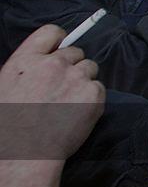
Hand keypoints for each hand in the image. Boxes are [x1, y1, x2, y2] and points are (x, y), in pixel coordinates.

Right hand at [0, 25, 104, 159]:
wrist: (25, 153)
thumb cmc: (10, 127)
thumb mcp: (6, 87)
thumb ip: (28, 69)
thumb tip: (44, 61)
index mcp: (27, 60)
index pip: (51, 32)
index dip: (58, 40)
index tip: (60, 49)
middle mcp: (54, 63)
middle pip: (75, 52)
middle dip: (71, 66)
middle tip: (63, 87)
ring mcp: (76, 77)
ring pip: (89, 68)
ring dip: (83, 80)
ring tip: (69, 102)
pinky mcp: (94, 93)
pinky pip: (99, 87)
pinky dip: (92, 98)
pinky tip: (78, 112)